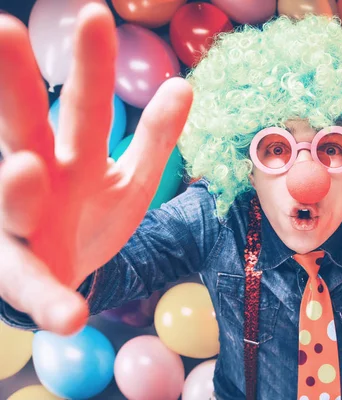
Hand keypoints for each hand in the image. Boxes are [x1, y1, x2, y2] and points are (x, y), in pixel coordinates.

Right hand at [0, 4, 192, 333]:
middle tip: (3, 31)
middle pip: (23, 125)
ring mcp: (19, 223)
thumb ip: (155, 137)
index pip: (83, 103)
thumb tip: (185, 85)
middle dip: (13, 84)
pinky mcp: (19, 273)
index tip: (95, 15)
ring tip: (22, 170)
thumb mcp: (130, 177)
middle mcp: (35, 175)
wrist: (64, 269)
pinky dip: (49, 300)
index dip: (89, 65)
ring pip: (11, 200)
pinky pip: (30, 286)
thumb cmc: (90, 214)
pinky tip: (70, 316)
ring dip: (15, 188)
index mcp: (69, 152)